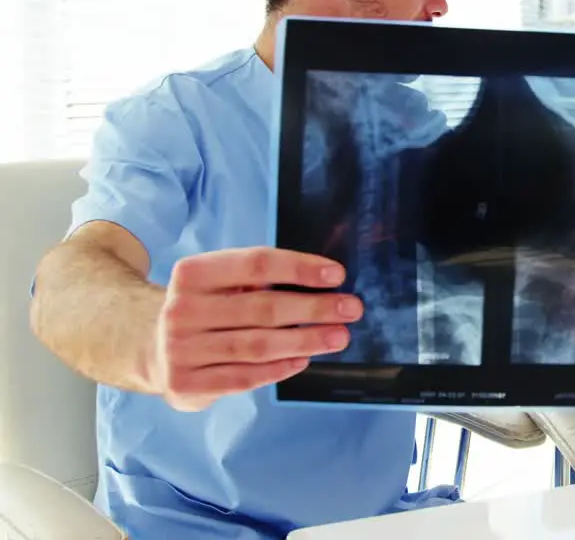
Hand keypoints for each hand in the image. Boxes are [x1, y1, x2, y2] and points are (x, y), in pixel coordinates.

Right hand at [154, 247, 362, 411]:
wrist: (148, 347)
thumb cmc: (204, 308)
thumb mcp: (218, 282)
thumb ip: (257, 278)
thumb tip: (322, 280)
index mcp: (193, 273)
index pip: (255, 264)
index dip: (300, 268)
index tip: (337, 275)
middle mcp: (182, 310)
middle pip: (262, 307)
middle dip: (314, 308)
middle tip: (351, 309)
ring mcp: (180, 349)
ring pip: (257, 345)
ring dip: (306, 341)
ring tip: (339, 336)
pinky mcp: (186, 384)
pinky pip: (244, 376)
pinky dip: (279, 368)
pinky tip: (304, 359)